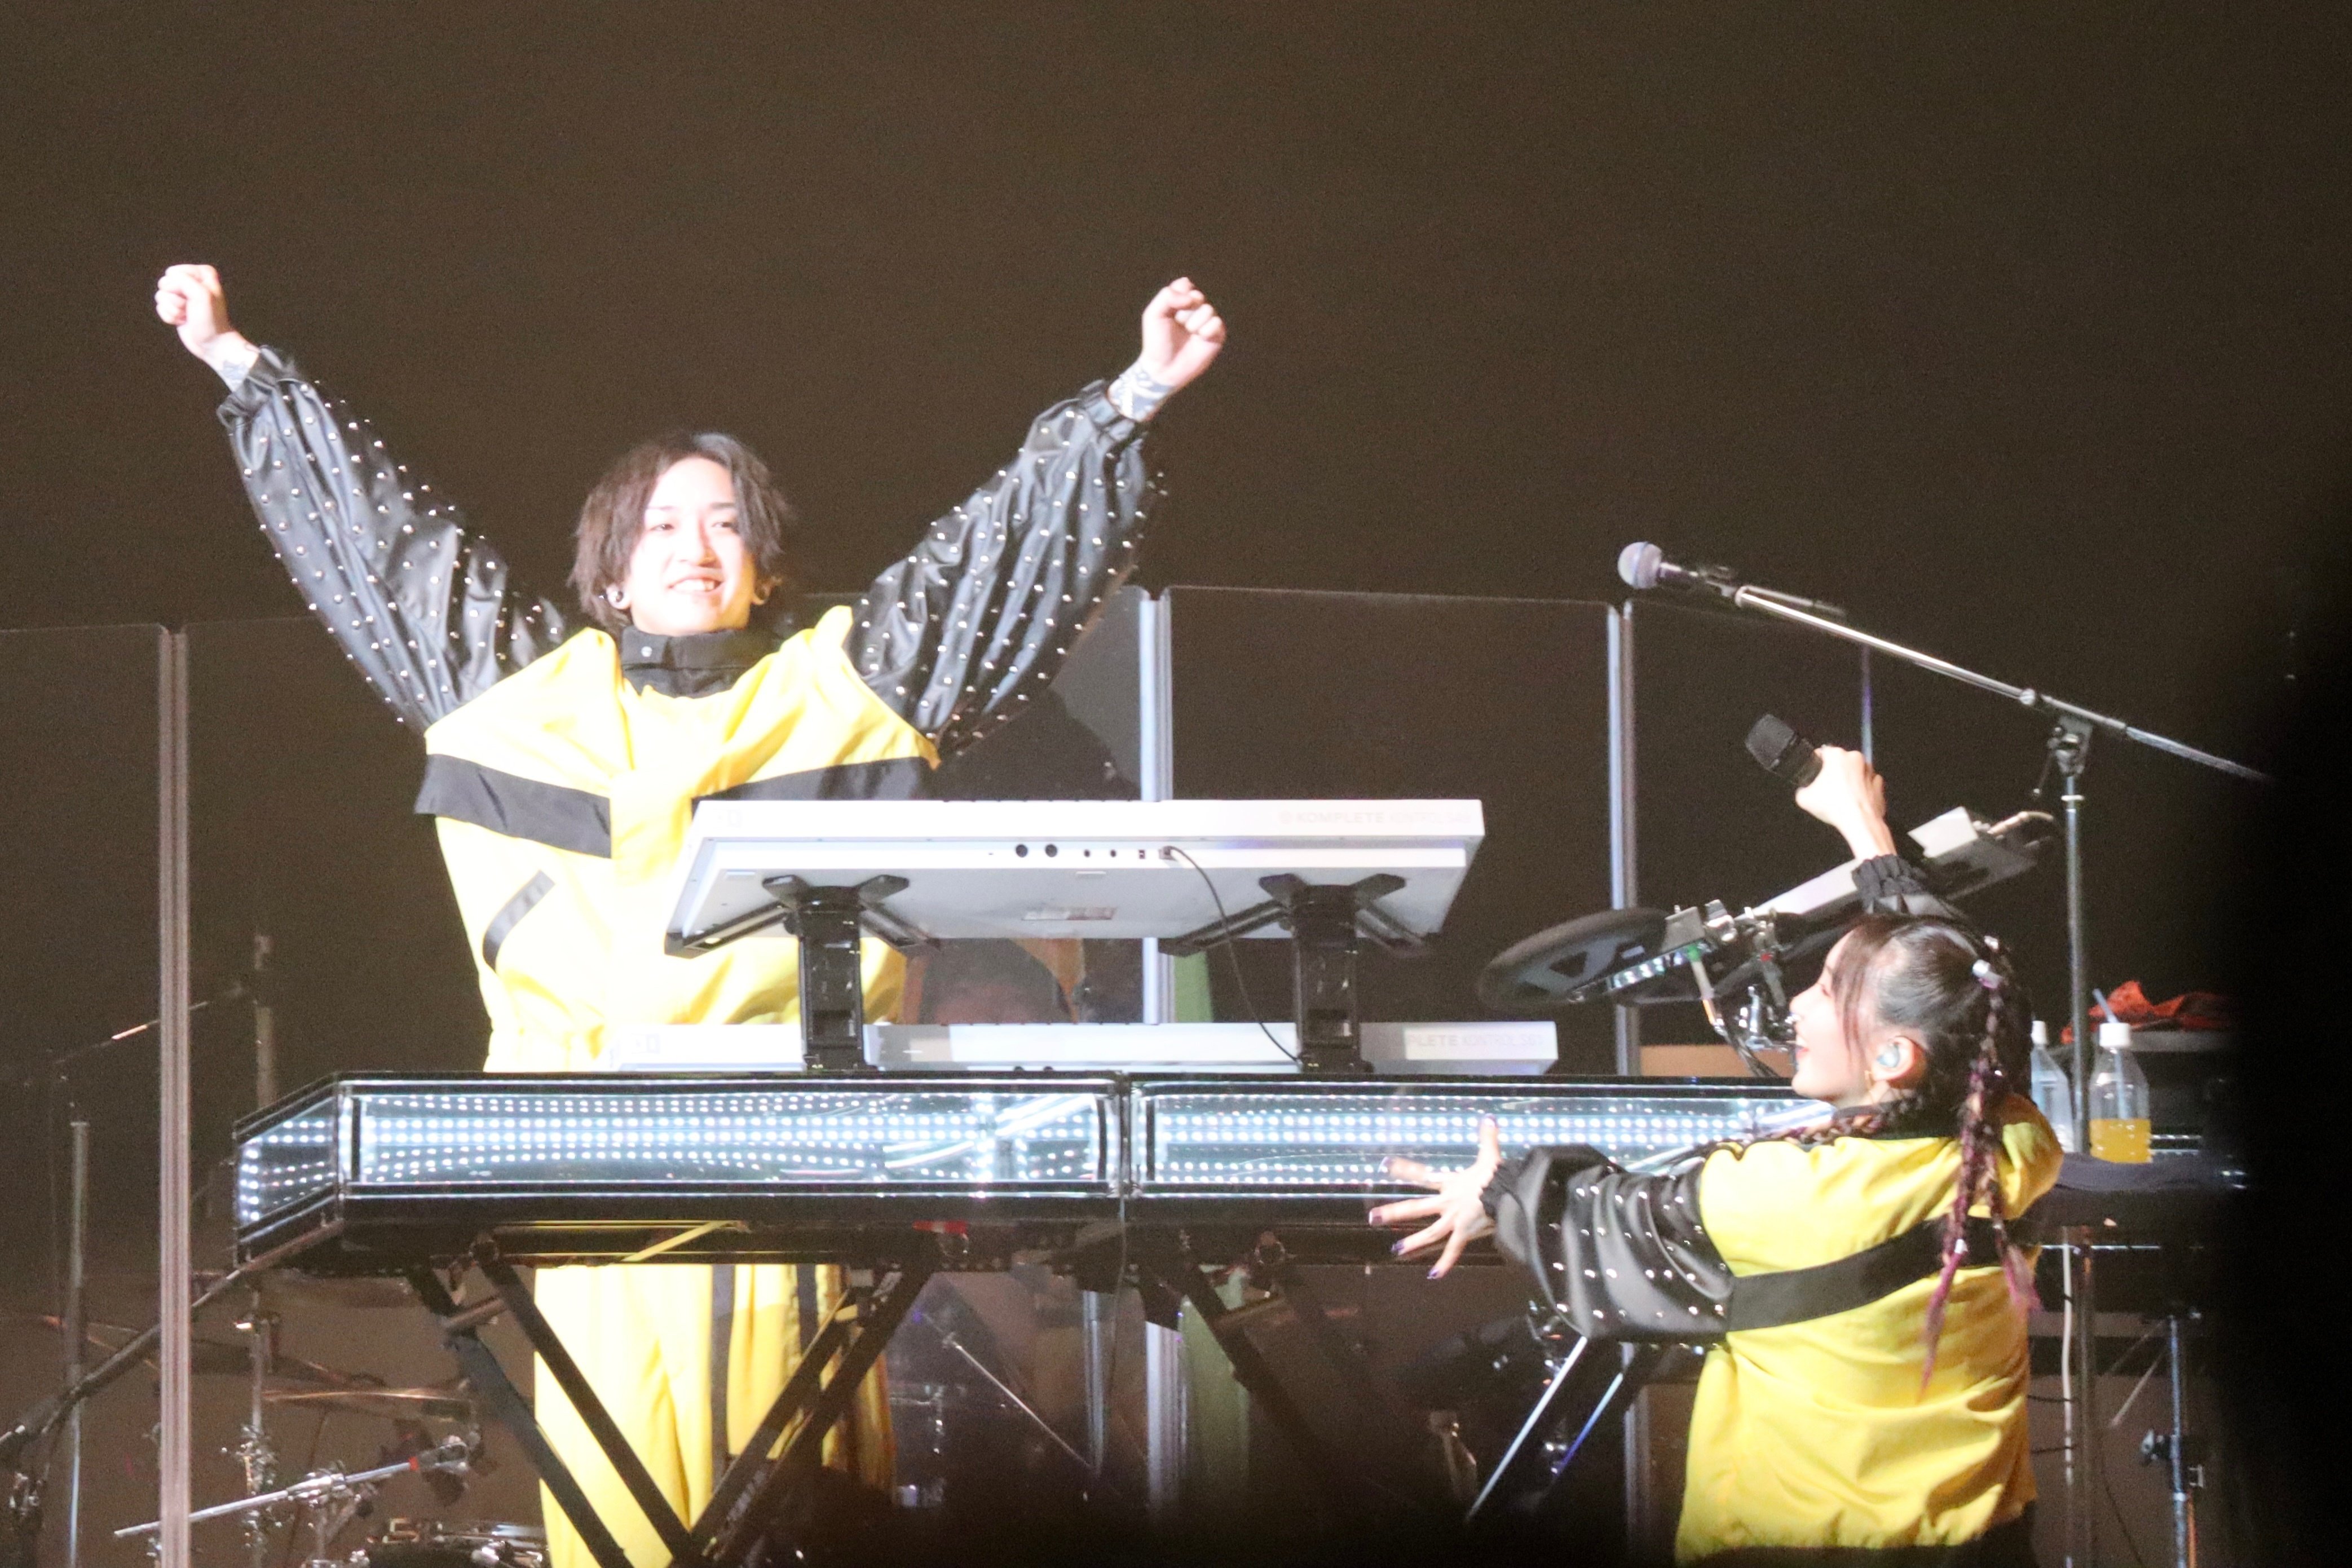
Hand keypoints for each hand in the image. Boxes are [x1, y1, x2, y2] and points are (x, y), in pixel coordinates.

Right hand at [154, 264, 252, 374]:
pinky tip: (183, 321)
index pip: (173, 272)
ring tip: (188, 316)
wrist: (212, 343)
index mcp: (202, 273)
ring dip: (173, 310)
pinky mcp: (174, 308)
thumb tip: (165, 284)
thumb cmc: (210, 319)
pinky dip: (170, 317)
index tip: (195, 297)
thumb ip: (183, 281)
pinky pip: (160, 308)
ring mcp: (181, 295)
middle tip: (191, 308)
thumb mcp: (202, 294)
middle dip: (175, 299)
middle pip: (164, 283)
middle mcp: (191, 281)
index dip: (180, 287)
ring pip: (161, 296)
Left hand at [1109, 278, 1225, 418]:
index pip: (1186, 285)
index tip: (1170, 309)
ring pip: (1208, 309)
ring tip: (1188, 333)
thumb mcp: (1153, 314)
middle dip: (1185, 311)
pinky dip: (1207, 330)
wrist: (1163, 368)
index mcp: (1179, 303)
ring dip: (1194, 322)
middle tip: (1178, 324)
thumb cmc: (1157, 342)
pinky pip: (1217, 323)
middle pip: (1197, 296)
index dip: (1179, 296)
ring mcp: (1206, 323)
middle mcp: (1194, 311)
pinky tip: (1200, 338)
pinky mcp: (1216, 336)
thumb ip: (1168, 295)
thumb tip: (1192, 297)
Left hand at [1368, 1117, 1502, 1277]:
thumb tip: (1488, 1118)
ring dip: (1413, 1241)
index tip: (1385, 1166)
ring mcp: (1455, 1220)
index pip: (1423, 1175)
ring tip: (1395, 1250)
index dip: (1404, 1169)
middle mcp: (1448, 1203)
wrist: (1511, 1197)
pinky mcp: (1465, 1233)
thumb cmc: (1501, 1178)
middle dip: (1395, 1212)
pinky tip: (1433, 1275)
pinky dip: (1444, 1263)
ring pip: (1430, 1232)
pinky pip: (1453, 1250)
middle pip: (1417, 1207)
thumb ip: (1487, 1138)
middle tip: (1372, 1217)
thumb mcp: (1491, 1156)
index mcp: (1451, 1184)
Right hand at [1793, 745, 1896, 857]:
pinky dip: (1862, 790)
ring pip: (1856, 771)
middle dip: (1835, 772)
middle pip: (1841, 761)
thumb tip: (1804, 792)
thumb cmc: (1835, 806)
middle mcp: (1855, 759)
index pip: (1824, 751)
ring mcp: (1870, 771)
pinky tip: (1853, 801)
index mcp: (1837, 756)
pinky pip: (1868, 784)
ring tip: (1841, 797)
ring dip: (1849, 780)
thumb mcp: (1804, 799)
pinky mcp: (1879, 785)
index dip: (1817, 761)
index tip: (1815, 768)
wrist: (1859, 822)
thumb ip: (1802, 790)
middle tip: (1827, 788)